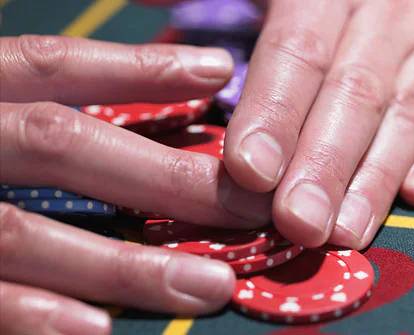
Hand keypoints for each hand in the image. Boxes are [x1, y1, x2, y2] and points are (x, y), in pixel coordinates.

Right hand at [0, 35, 271, 333]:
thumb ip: (24, 109)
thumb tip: (128, 112)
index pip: (53, 67)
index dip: (139, 67)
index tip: (218, 71)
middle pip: (61, 146)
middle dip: (161, 176)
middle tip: (247, 202)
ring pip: (27, 235)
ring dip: (126, 264)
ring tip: (209, 284)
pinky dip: (35, 317)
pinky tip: (98, 333)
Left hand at [224, 0, 413, 247]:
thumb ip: (250, 17)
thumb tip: (169, 25)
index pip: (296, 54)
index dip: (273, 116)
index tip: (250, 173)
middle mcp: (390, 11)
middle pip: (353, 95)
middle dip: (323, 166)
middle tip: (299, 224)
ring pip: (409, 114)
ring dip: (376, 180)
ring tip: (346, 231)